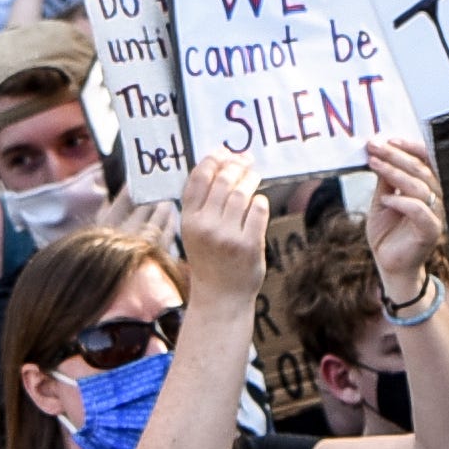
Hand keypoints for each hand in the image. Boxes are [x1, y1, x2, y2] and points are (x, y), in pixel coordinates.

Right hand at [180, 153, 269, 300]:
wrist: (221, 297)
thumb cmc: (210, 261)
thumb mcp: (195, 232)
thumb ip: (202, 204)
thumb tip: (220, 166)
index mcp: (189, 221)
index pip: (198, 179)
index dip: (212, 159)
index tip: (224, 151)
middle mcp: (206, 227)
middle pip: (222, 181)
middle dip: (236, 165)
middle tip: (245, 160)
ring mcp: (228, 236)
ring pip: (241, 193)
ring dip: (250, 179)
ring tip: (254, 175)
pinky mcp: (249, 245)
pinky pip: (258, 210)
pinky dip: (260, 202)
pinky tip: (258, 202)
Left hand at [361, 135, 447, 304]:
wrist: (389, 266)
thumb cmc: (387, 235)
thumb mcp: (381, 202)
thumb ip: (384, 182)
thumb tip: (379, 154)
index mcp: (426, 190)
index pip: (426, 161)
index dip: (410, 147)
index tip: (387, 139)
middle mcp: (435, 200)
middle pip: (421, 170)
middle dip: (396, 156)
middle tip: (374, 147)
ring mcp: (435, 215)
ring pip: (421, 187)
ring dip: (395, 173)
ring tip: (375, 165)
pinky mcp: (430, 232)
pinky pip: (421, 211)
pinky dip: (402, 202)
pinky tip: (385, 199)